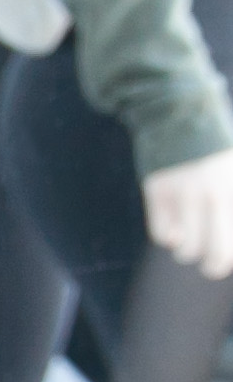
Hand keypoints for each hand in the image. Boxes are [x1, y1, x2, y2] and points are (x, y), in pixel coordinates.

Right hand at [143, 147, 232, 279]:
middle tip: (212, 266)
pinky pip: (161, 234)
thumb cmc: (216, 147)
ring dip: (188, 252)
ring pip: (184, 248)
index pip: (230, 242)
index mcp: (232, 190)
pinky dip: (168, 238)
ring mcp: (181, 193)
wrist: (178, 115)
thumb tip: (227, 233)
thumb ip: (231, 200)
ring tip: (191, 245)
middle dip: (213, 266)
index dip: (227, 256)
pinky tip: (175, 229)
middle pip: (212, 253)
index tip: (225, 256)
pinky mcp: (155, 192)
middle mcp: (210, 194)